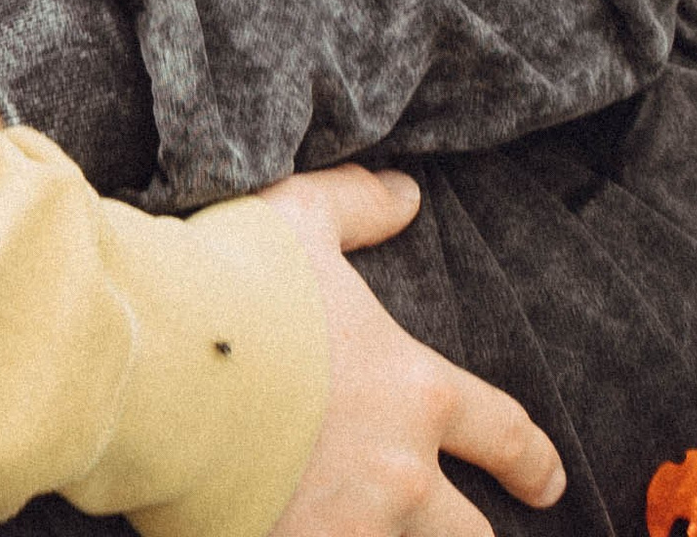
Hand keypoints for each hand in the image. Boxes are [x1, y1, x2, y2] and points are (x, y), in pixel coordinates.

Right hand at [257, 167, 563, 536]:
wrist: (150, 359)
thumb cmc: (226, 282)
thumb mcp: (295, 217)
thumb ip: (356, 204)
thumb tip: (405, 192)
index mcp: (414, 393)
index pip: (505, 435)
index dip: (533, 462)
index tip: (546, 481)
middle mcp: (399, 475)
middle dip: (471, 535)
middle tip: (462, 531)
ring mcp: (349, 532)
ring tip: (368, 531)